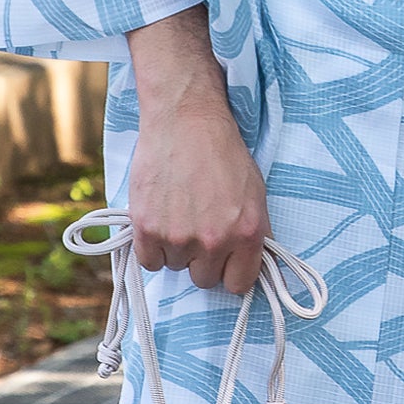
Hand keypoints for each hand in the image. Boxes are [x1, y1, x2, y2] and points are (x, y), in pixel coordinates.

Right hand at [124, 9, 268, 292]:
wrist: (185, 120)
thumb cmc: (223, 153)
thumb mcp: (255, 193)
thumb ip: (256, 234)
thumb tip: (257, 269)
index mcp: (247, 233)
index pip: (239, 284)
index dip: (231, 272)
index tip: (225, 259)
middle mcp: (214, 240)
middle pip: (204, 279)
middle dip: (203, 259)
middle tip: (198, 228)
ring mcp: (179, 237)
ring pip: (176, 266)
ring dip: (176, 248)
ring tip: (179, 212)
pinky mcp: (147, 228)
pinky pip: (150, 261)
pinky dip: (152, 246)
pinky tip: (160, 221)